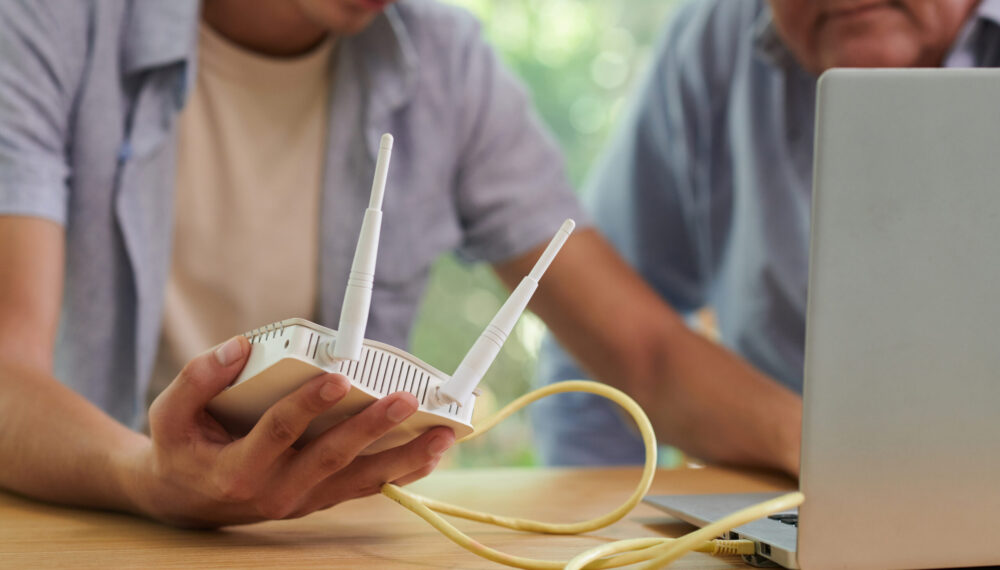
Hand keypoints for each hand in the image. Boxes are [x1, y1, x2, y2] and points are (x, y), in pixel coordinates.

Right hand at [123, 336, 454, 527]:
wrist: (186, 502)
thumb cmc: (182, 449)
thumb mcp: (169, 415)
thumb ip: (198, 378)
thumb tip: (240, 347)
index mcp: (237, 470)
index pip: (278, 433)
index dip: (307, 405)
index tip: (337, 376)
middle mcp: (275, 492)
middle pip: (331, 457)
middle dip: (371, 427)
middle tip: (405, 399)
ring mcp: (303, 500)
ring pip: (359, 479)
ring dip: (404, 457)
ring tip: (442, 435)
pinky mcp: (321, 498)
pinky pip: (365, 486)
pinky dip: (401, 471)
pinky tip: (432, 452)